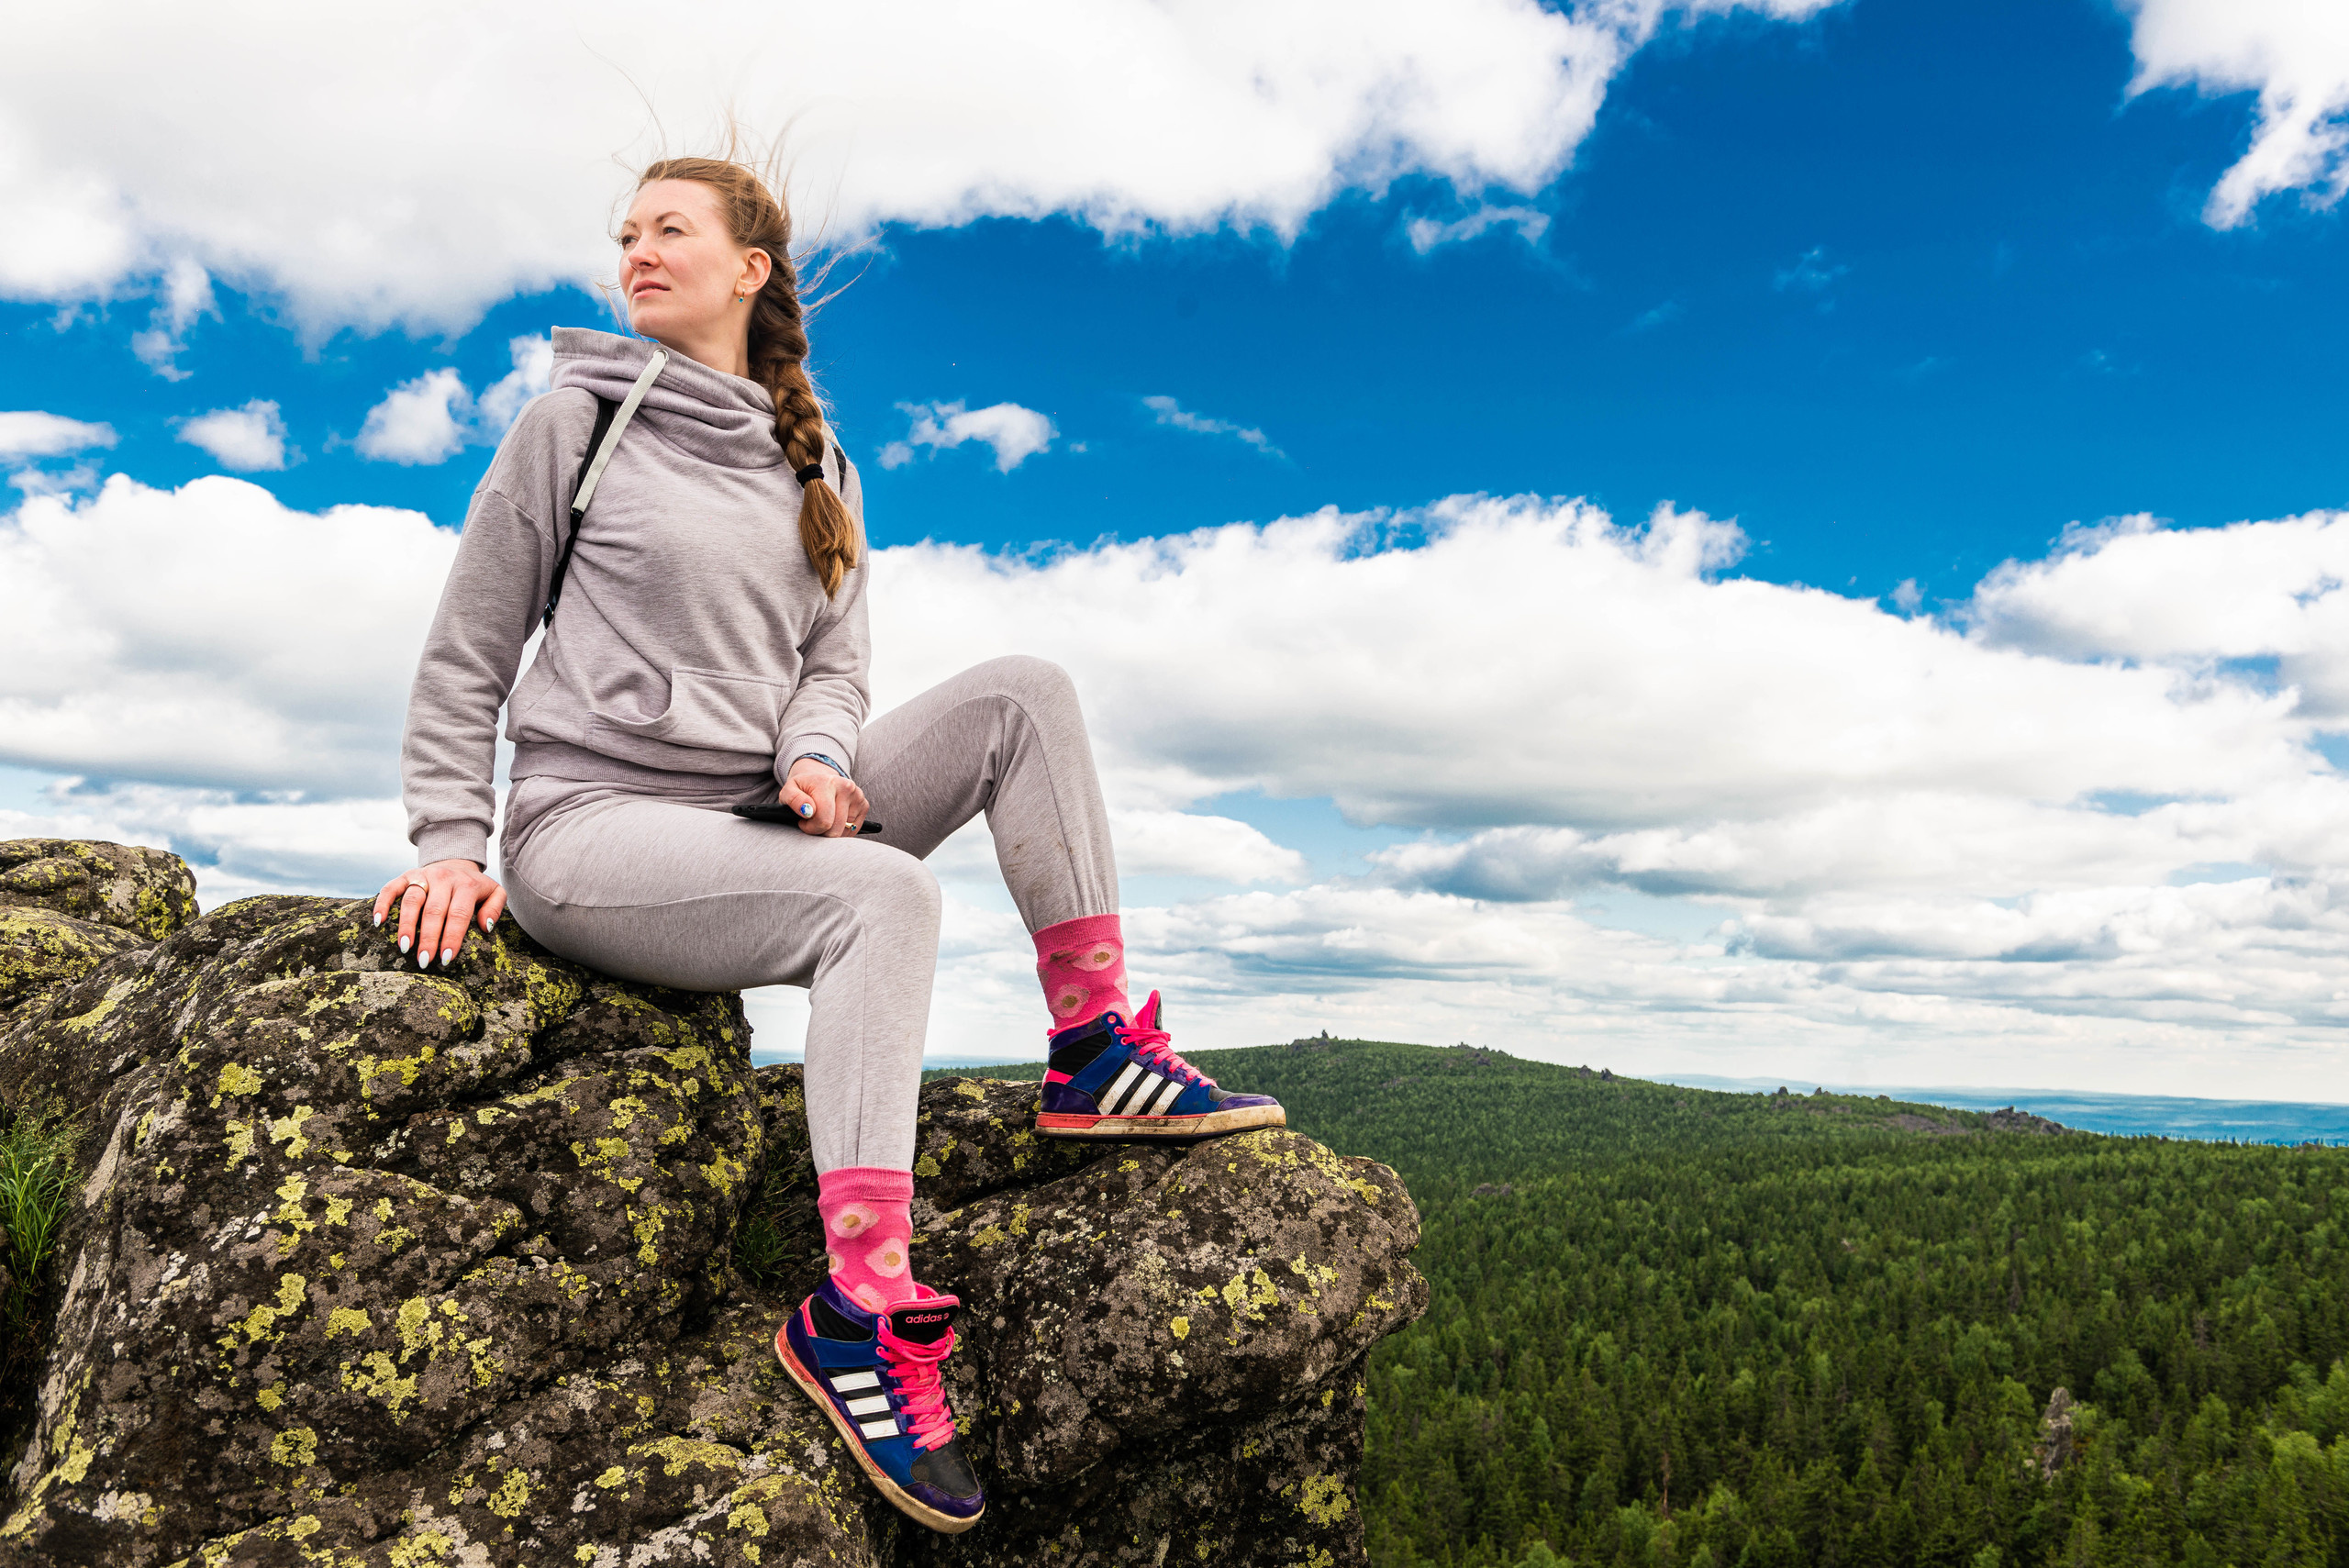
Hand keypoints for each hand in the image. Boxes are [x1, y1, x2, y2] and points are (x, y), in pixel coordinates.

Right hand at [371, 859, 507, 968]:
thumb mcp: (494, 892)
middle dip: (429, 938)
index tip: (446, 958)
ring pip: (412, 900)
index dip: (452, 937)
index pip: (459, 914)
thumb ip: (495, 908)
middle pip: (434, 910)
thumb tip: (485, 927)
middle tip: (424, 960)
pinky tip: (379, 922)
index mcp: (466, 885)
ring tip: (405, 947)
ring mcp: (423, 875)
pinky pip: (391, 888)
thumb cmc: (475, 887)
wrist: (456, 861)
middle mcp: (444, 878)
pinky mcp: (406, 875)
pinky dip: (383, 903)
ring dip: (407, 925)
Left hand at [780, 757, 869, 836]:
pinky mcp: (864, 805)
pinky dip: (841, 831)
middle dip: (820, 832)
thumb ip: (793, 799)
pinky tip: (833, 820)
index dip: (810, 828)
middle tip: (812, 822)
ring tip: (822, 819)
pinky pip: (852, 830)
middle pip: (835, 830)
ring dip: (831, 832)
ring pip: (844, 832)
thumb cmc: (802, 788)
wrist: (819, 777)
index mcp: (828, 783)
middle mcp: (847, 787)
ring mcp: (858, 796)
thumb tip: (807, 811)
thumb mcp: (788, 790)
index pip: (824, 821)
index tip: (803, 821)